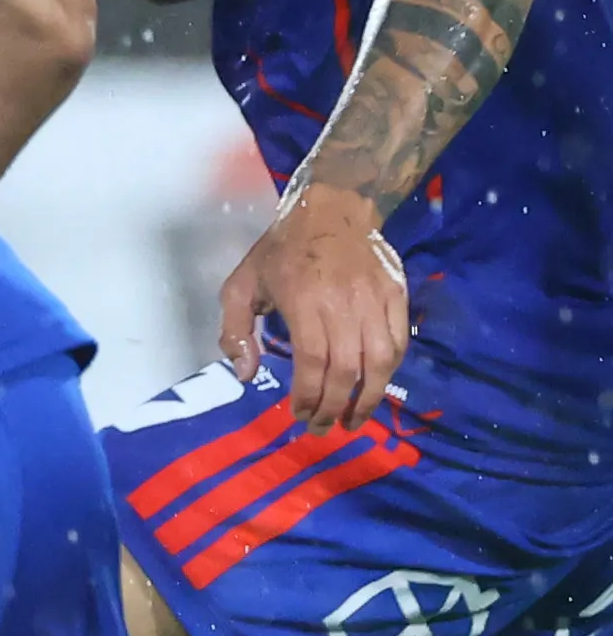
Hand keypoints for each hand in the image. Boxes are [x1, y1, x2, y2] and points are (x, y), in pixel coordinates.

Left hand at [222, 190, 408, 428]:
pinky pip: (399, 342)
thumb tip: (244, 374)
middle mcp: (344, 302)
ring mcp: (376, 298)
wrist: (331, 208)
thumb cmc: (280, 250)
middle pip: (347, 368)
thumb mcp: (241, 284)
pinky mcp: (398, 294)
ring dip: (369, 398)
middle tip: (324, 428)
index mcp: (304, 300)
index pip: (313, 361)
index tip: (300, 416)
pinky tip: (375, 386)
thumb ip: (236, 331)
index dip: (309, 395)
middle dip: (335, 406)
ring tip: (354, 419)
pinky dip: (389, 371)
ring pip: (380, 361)